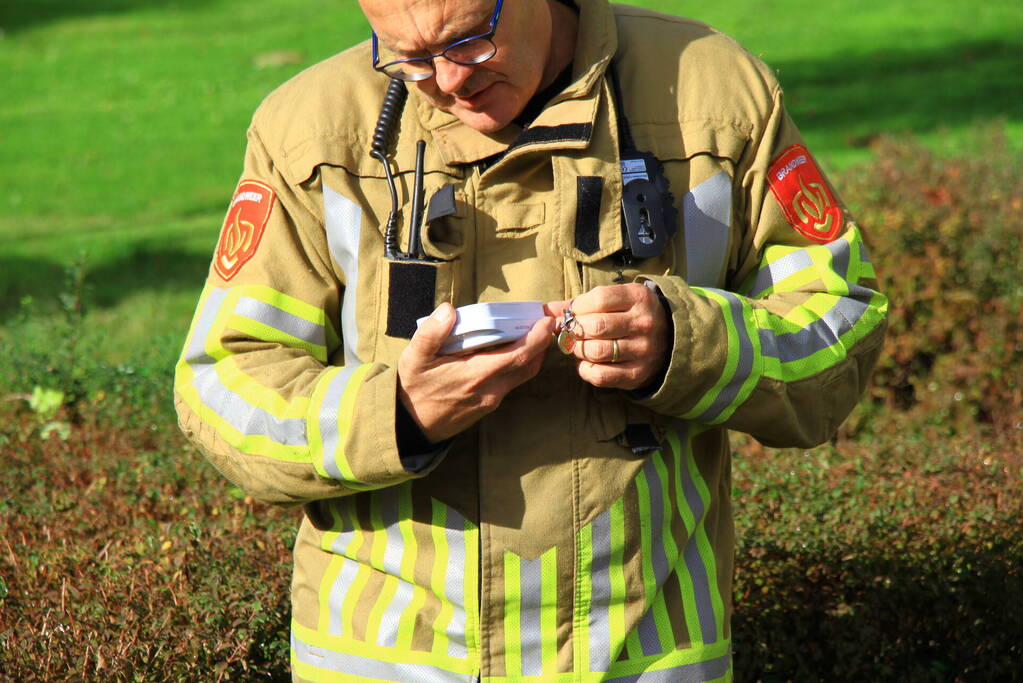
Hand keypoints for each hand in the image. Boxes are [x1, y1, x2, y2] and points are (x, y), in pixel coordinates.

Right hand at [397, 303, 555, 442]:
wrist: (411, 426)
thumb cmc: (413, 389)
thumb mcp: (414, 358)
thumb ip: (431, 333)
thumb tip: (449, 310)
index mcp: (476, 375)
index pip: (519, 355)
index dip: (537, 337)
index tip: (547, 319)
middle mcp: (490, 390)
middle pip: (529, 365)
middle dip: (542, 342)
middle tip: (545, 320)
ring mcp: (492, 399)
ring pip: (523, 375)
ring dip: (533, 354)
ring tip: (532, 331)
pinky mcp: (490, 405)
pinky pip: (513, 381)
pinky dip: (520, 364)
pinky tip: (512, 350)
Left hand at [546, 283, 669, 390]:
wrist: (669, 341)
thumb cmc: (631, 315)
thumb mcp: (617, 300)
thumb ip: (582, 303)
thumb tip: (547, 310)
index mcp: (639, 298)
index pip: (599, 299)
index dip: (578, 307)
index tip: (572, 313)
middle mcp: (644, 323)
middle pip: (595, 326)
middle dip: (575, 329)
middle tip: (571, 332)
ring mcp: (642, 350)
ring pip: (595, 351)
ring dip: (578, 349)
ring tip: (578, 346)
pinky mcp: (636, 374)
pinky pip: (600, 375)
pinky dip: (585, 369)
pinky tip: (586, 362)